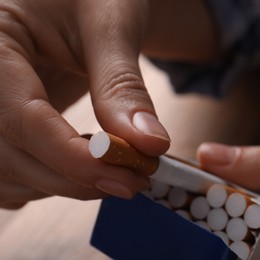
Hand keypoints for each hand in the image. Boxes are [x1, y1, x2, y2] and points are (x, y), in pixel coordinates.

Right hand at [0, 0, 169, 208]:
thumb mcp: (109, 25)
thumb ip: (122, 85)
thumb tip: (147, 145)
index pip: (19, 118)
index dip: (71, 157)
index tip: (125, 173)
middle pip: (8, 155)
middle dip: (73, 177)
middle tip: (134, 179)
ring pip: (7, 171)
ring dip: (62, 183)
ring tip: (115, 167)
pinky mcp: (5, 119)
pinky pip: (11, 169)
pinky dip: (48, 179)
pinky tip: (84, 165)